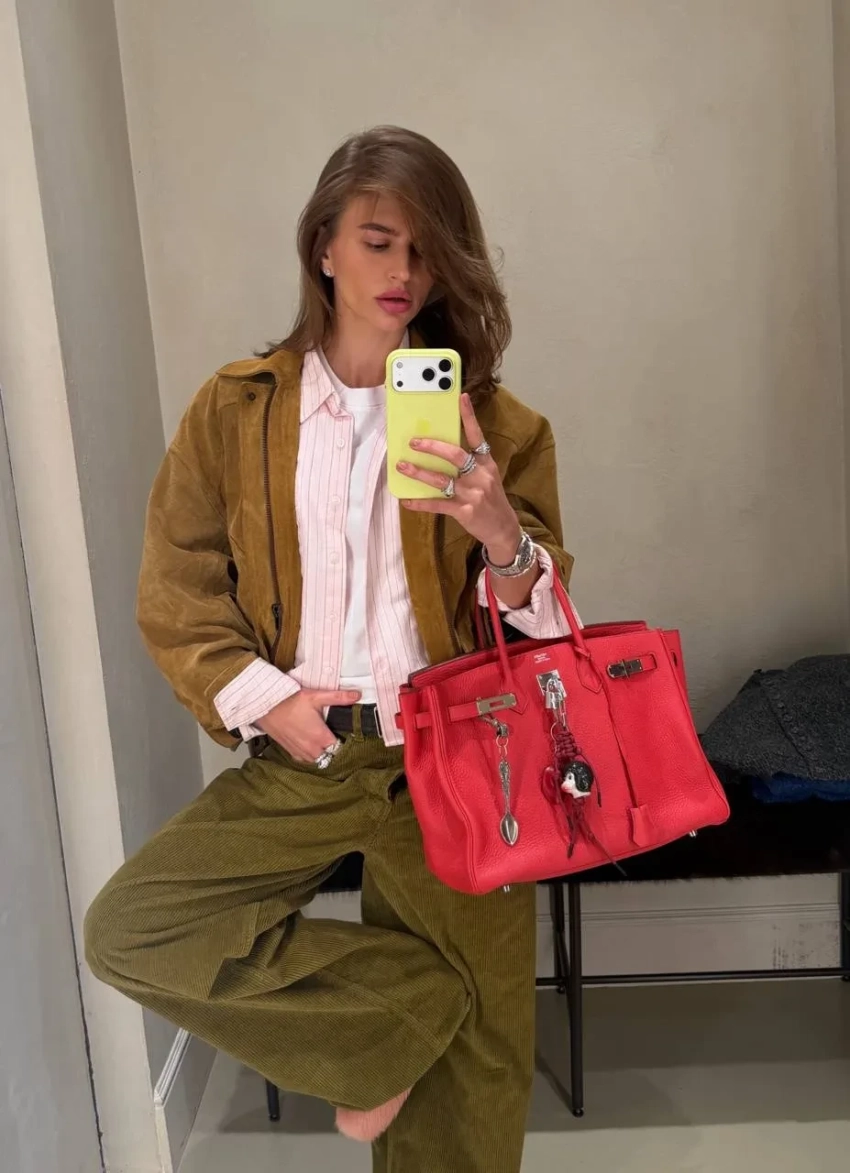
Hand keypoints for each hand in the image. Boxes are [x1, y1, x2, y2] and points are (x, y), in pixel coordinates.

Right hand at [256, 688, 360, 763]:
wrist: (266, 706)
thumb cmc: (290, 701)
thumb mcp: (316, 696)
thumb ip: (339, 697)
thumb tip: (357, 695)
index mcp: (321, 737)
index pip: (340, 748)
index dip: (345, 742)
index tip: (346, 735)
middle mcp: (312, 749)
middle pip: (330, 756)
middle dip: (334, 749)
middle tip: (336, 737)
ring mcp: (300, 752)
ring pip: (317, 760)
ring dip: (322, 753)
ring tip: (324, 742)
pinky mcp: (290, 752)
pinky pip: (305, 760)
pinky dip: (309, 755)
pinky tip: (310, 745)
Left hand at [397, 393, 519, 552]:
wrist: (503, 529)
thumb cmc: (491, 499)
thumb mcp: (488, 477)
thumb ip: (470, 464)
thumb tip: (441, 450)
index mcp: (486, 463)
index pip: (477, 436)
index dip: (469, 417)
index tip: (461, 398)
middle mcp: (480, 475)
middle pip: (455, 455)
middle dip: (433, 447)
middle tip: (414, 442)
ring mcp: (472, 494)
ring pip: (441, 479)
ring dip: (419, 472)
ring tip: (402, 466)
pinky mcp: (464, 511)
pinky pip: (438, 504)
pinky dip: (420, 503)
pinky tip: (407, 501)